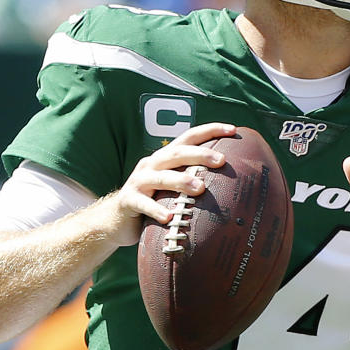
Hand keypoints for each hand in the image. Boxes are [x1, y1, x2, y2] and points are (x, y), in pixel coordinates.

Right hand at [105, 123, 234, 245]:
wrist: (116, 219)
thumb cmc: (154, 201)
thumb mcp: (173, 188)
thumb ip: (194, 180)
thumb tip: (234, 184)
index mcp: (165, 158)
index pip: (189, 137)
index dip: (210, 130)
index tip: (233, 130)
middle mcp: (152, 165)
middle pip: (177, 154)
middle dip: (200, 154)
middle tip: (221, 160)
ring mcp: (138, 182)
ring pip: (160, 177)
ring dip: (181, 181)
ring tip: (200, 188)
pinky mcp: (129, 200)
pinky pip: (143, 204)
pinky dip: (156, 209)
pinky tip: (169, 217)